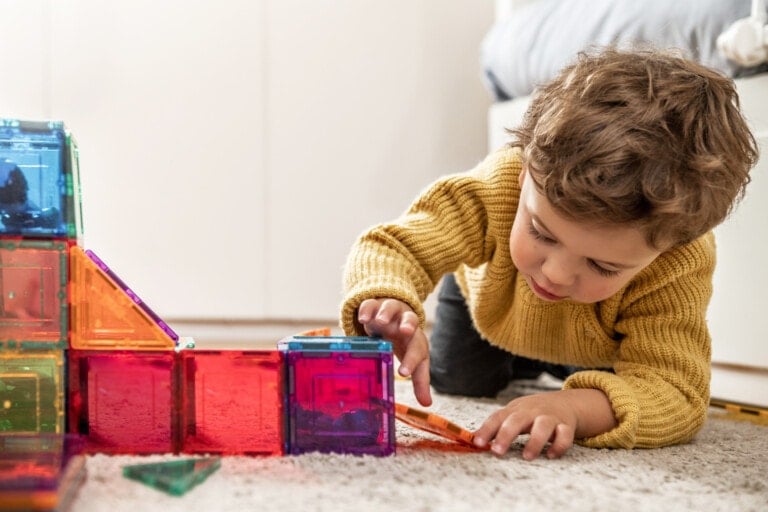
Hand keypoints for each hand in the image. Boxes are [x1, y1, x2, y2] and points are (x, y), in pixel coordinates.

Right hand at [357, 298, 431, 405]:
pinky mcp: (374, 305)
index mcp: (416, 338)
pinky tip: (363, 318)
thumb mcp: (414, 357)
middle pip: (411, 320)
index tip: (403, 372)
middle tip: (404, 331)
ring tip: (380, 322)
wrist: (395, 313)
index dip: (411, 360)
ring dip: (386, 314)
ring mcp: (390, 312)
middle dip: (408, 324)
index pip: (418, 349)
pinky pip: (371, 304)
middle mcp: (405, 322)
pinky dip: (367, 310)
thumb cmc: (405, 340)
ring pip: (391, 308)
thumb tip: (427, 404)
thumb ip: (419, 379)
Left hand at [472, 389, 615, 459]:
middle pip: (517, 420)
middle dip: (506, 435)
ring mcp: (549, 417)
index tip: (477, 443)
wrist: (564, 402)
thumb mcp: (513, 415)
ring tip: (527, 456)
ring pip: (543, 426)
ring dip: (535, 441)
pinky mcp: (566, 425)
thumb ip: (496, 427)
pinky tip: (551, 455)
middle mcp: (531, 412)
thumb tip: (472, 440)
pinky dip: (559, 445)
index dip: (486, 430)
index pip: (497, 418)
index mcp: (515, 410)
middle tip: (497, 451)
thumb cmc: (532, 413)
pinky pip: (565, 435)